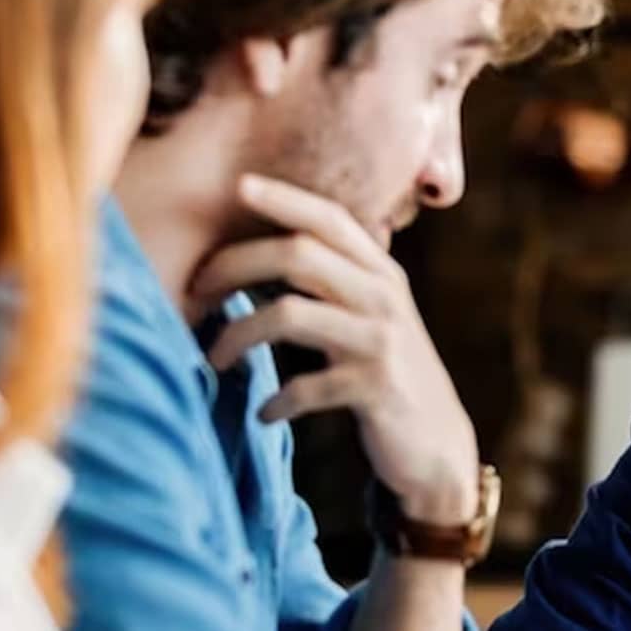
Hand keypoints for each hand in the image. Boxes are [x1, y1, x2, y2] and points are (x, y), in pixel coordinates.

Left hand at [196, 174, 478, 523]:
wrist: (437, 445)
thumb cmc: (387, 375)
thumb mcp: (370, 318)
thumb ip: (332, 283)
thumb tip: (254, 258)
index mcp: (381, 274)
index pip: (330, 219)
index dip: (285, 198)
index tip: (238, 186)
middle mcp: (383, 298)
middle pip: (297, 253)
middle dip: (233, 265)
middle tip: (193, 292)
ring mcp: (381, 342)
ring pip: (290, 314)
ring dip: (237, 334)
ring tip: (213, 360)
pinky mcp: (375, 388)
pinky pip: (305, 386)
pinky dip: (275, 401)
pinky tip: (264, 413)